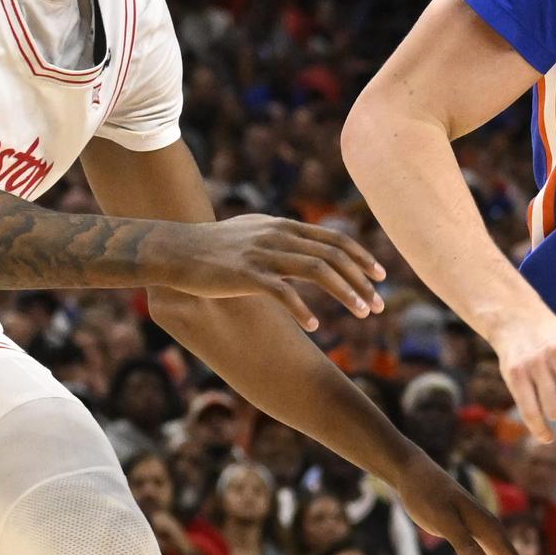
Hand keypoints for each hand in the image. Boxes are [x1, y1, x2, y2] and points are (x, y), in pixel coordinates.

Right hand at [149, 216, 385, 331]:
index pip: (333, 238)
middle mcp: (277, 236)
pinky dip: (303, 310)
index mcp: (283, 226)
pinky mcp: (245, 274)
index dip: (361, 256)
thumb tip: (308, 250)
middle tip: (380, 304)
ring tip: (363, 313)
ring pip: (316, 271)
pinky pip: (282, 292)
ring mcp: (262, 254)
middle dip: (361, 280)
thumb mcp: (254, 233)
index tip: (380, 276)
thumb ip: (282, 239)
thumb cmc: (214, 247)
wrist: (174, 250)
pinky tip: (315, 327)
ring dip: (345, 293)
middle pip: (332, 255)